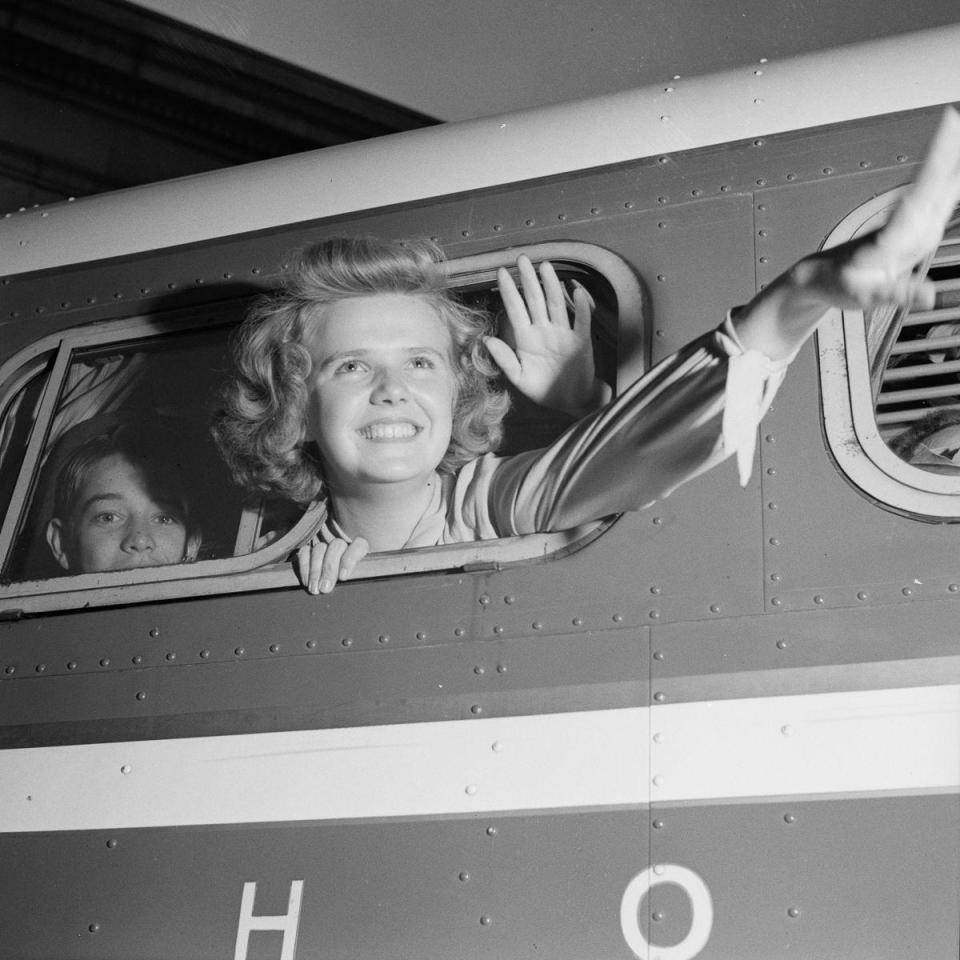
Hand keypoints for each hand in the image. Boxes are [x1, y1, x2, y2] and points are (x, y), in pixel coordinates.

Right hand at [296, 535, 368, 594]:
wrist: (334, 585)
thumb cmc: (351, 584)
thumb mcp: (358, 580)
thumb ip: (357, 578)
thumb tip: (348, 584)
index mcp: (361, 548)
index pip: (359, 545)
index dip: (350, 560)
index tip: (343, 577)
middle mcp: (343, 542)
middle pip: (336, 547)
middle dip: (329, 569)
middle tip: (325, 588)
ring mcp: (325, 543)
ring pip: (319, 549)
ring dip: (315, 571)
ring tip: (315, 589)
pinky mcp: (309, 548)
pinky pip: (305, 552)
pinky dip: (304, 567)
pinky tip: (306, 582)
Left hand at [486, 255, 610, 416]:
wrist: (570, 401)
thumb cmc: (544, 390)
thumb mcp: (520, 378)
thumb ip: (505, 360)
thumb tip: (486, 340)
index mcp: (526, 339)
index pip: (515, 310)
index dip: (508, 291)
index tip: (500, 272)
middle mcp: (543, 332)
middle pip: (535, 300)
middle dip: (528, 279)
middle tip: (522, 258)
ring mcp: (563, 334)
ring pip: (555, 305)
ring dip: (550, 285)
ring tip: (545, 266)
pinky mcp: (581, 341)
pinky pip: (581, 321)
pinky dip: (579, 307)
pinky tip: (576, 291)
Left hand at [734, 107, 959, 359]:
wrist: (825, 278)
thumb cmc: (839, 284)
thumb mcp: (863, 295)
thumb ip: (894, 293)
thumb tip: (927, 295)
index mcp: (895, 234)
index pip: (921, 192)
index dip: (936, 163)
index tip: (945, 135)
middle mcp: (906, 222)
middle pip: (931, 180)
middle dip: (945, 150)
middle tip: (952, 116)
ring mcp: (914, 223)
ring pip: (938, 185)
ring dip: (951, 158)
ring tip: (957, 128)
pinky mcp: (918, 228)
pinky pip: (942, 198)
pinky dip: (954, 179)